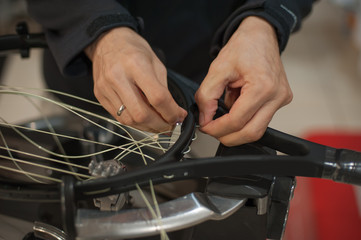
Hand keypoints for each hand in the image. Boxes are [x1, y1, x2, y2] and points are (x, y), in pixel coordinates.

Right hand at [85, 27, 186, 131]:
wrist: (107, 40)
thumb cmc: (133, 49)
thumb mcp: (156, 63)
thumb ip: (164, 89)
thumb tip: (174, 112)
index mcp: (136, 65)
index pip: (157, 97)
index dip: (171, 112)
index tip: (179, 117)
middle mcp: (118, 77)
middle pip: (141, 114)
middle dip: (160, 125)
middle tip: (169, 125)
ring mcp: (106, 87)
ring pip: (129, 120)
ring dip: (147, 127)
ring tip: (158, 124)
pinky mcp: (99, 95)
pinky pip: (119, 117)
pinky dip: (135, 122)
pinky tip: (144, 119)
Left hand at [195, 16, 292, 145]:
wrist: (261, 35)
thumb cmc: (243, 47)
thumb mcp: (217, 68)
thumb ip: (207, 96)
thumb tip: (205, 119)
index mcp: (263, 86)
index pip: (237, 121)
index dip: (217, 128)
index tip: (204, 127)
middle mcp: (277, 96)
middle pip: (251, 133)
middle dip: (227, 136)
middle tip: (211, 129)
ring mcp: (281, 100)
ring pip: (257, 130)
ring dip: (236, 129)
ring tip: (223, 114)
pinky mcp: (281, 101)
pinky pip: (260, 120)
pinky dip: (244, 120)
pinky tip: (236, 106)